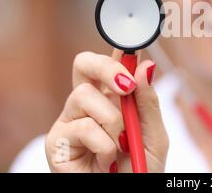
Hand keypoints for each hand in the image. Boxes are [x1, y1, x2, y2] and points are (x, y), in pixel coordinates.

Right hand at [45, 50, 167, 171]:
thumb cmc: (141, 167)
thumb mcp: (154, 133)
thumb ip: (148, 102)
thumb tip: (145, 66)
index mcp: (112, 98)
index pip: (110, 64)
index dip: (118, 50)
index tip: (132, 44)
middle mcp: (88, 104)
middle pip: (83, 64)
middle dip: (105, 68)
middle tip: (126, 86)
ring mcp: (70, 121)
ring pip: (83, 95)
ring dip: (112, 121)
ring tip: (121, 144)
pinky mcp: (57, 142)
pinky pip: (82, 126)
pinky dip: (104, 144)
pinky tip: (107, 160)